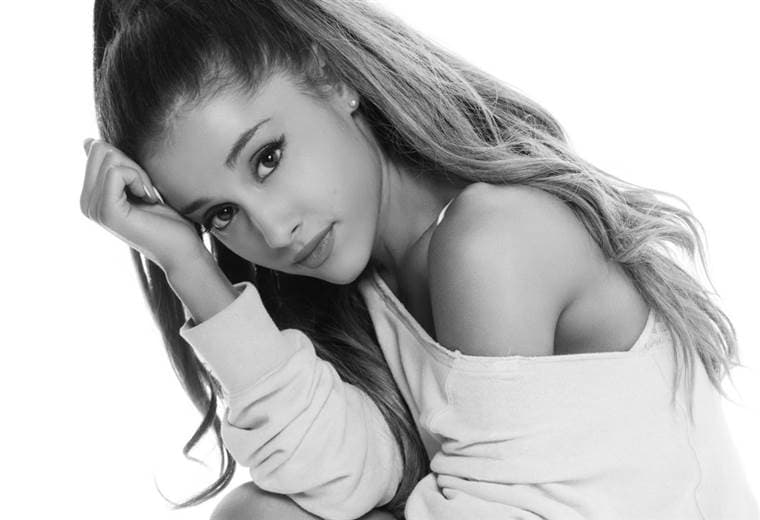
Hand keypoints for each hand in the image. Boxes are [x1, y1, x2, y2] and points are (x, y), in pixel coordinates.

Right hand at [79, 138, 205, 271]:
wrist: (182, 248)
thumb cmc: (166, 218)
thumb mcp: (136, 184)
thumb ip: (112, 167)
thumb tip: (88, 143)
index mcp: (90, 195)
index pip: (97, 149)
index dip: (128, 161)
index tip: (142, 186)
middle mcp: (86, 203)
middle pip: (101, 150)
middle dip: (131, 164)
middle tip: (146, 191)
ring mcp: (93, 208)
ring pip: (110, 159)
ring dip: (138, 174)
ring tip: (147, 198)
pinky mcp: (107, 211)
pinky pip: (117, 173)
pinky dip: (139, 180)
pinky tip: (147, 200)